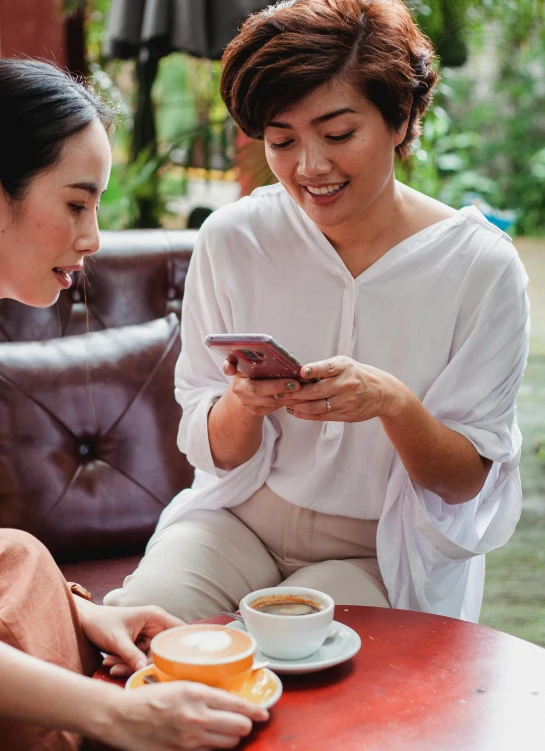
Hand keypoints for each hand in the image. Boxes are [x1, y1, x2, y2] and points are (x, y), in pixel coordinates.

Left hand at [76, 601, 183, 675]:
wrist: (86, 621)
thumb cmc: (102, 623)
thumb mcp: (117, 640)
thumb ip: (131, 655)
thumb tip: (144, 670)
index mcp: (156, 617)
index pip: (178, 631)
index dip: (182, 646)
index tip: (179, 664)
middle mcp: (156, 626)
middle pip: (163, 650)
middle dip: (146, 663)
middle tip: (127, 670)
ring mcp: (148, 637)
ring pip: (150, 658)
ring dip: (131, 666)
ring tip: (111, 665)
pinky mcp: (140, 646)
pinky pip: (140, 660)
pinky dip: (126, 665)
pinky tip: (110, 663)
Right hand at [103, 681, 268, 750]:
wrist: (123, 717)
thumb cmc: (149, 697)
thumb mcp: (180, 684)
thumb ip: (205, 692)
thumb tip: (229, 698)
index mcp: (197, 694)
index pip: (237, 705)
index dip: (255, 711)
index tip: (262, 712)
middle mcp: (196, 718)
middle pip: (239, 728)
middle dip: (245, 724)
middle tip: (243, 720)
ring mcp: (190, 740)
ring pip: (228, 743)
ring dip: (231, 737)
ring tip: (226, 729)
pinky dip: (214, 747)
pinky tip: (209, 739)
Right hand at [223, 359, 300, 416]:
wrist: (247, 392)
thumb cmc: (255, 372)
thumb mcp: (254, 361)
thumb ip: (260, 355)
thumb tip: (284, 353)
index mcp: (235, 371)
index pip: (229, 367)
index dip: (229, 367)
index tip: (234, 368)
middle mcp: (237, 387)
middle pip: (256, 389)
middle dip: (276, 387)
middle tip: (294, 384)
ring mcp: (245, 401)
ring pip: (268, 402)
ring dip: (286, 396)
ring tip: (302, 391)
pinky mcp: (255, 411)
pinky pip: (273, 408)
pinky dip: (287, 402)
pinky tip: (299, 397)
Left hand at [285, 356, 405, 421]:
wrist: (383, 393)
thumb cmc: (358, 375)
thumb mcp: (346, 365)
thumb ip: (326, 368)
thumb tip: (299, 372)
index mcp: (346, 368)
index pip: (328, 368)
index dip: (314, 370)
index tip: (301, 372)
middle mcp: (346, 384)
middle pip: (316, 391)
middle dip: (295, 392)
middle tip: (278, 391)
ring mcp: (346, 401)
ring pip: (316, 406)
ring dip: (297, 405)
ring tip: (283, 402)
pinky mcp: (345, 415)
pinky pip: (321, 416)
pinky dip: (305, 414)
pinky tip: (294, 410)